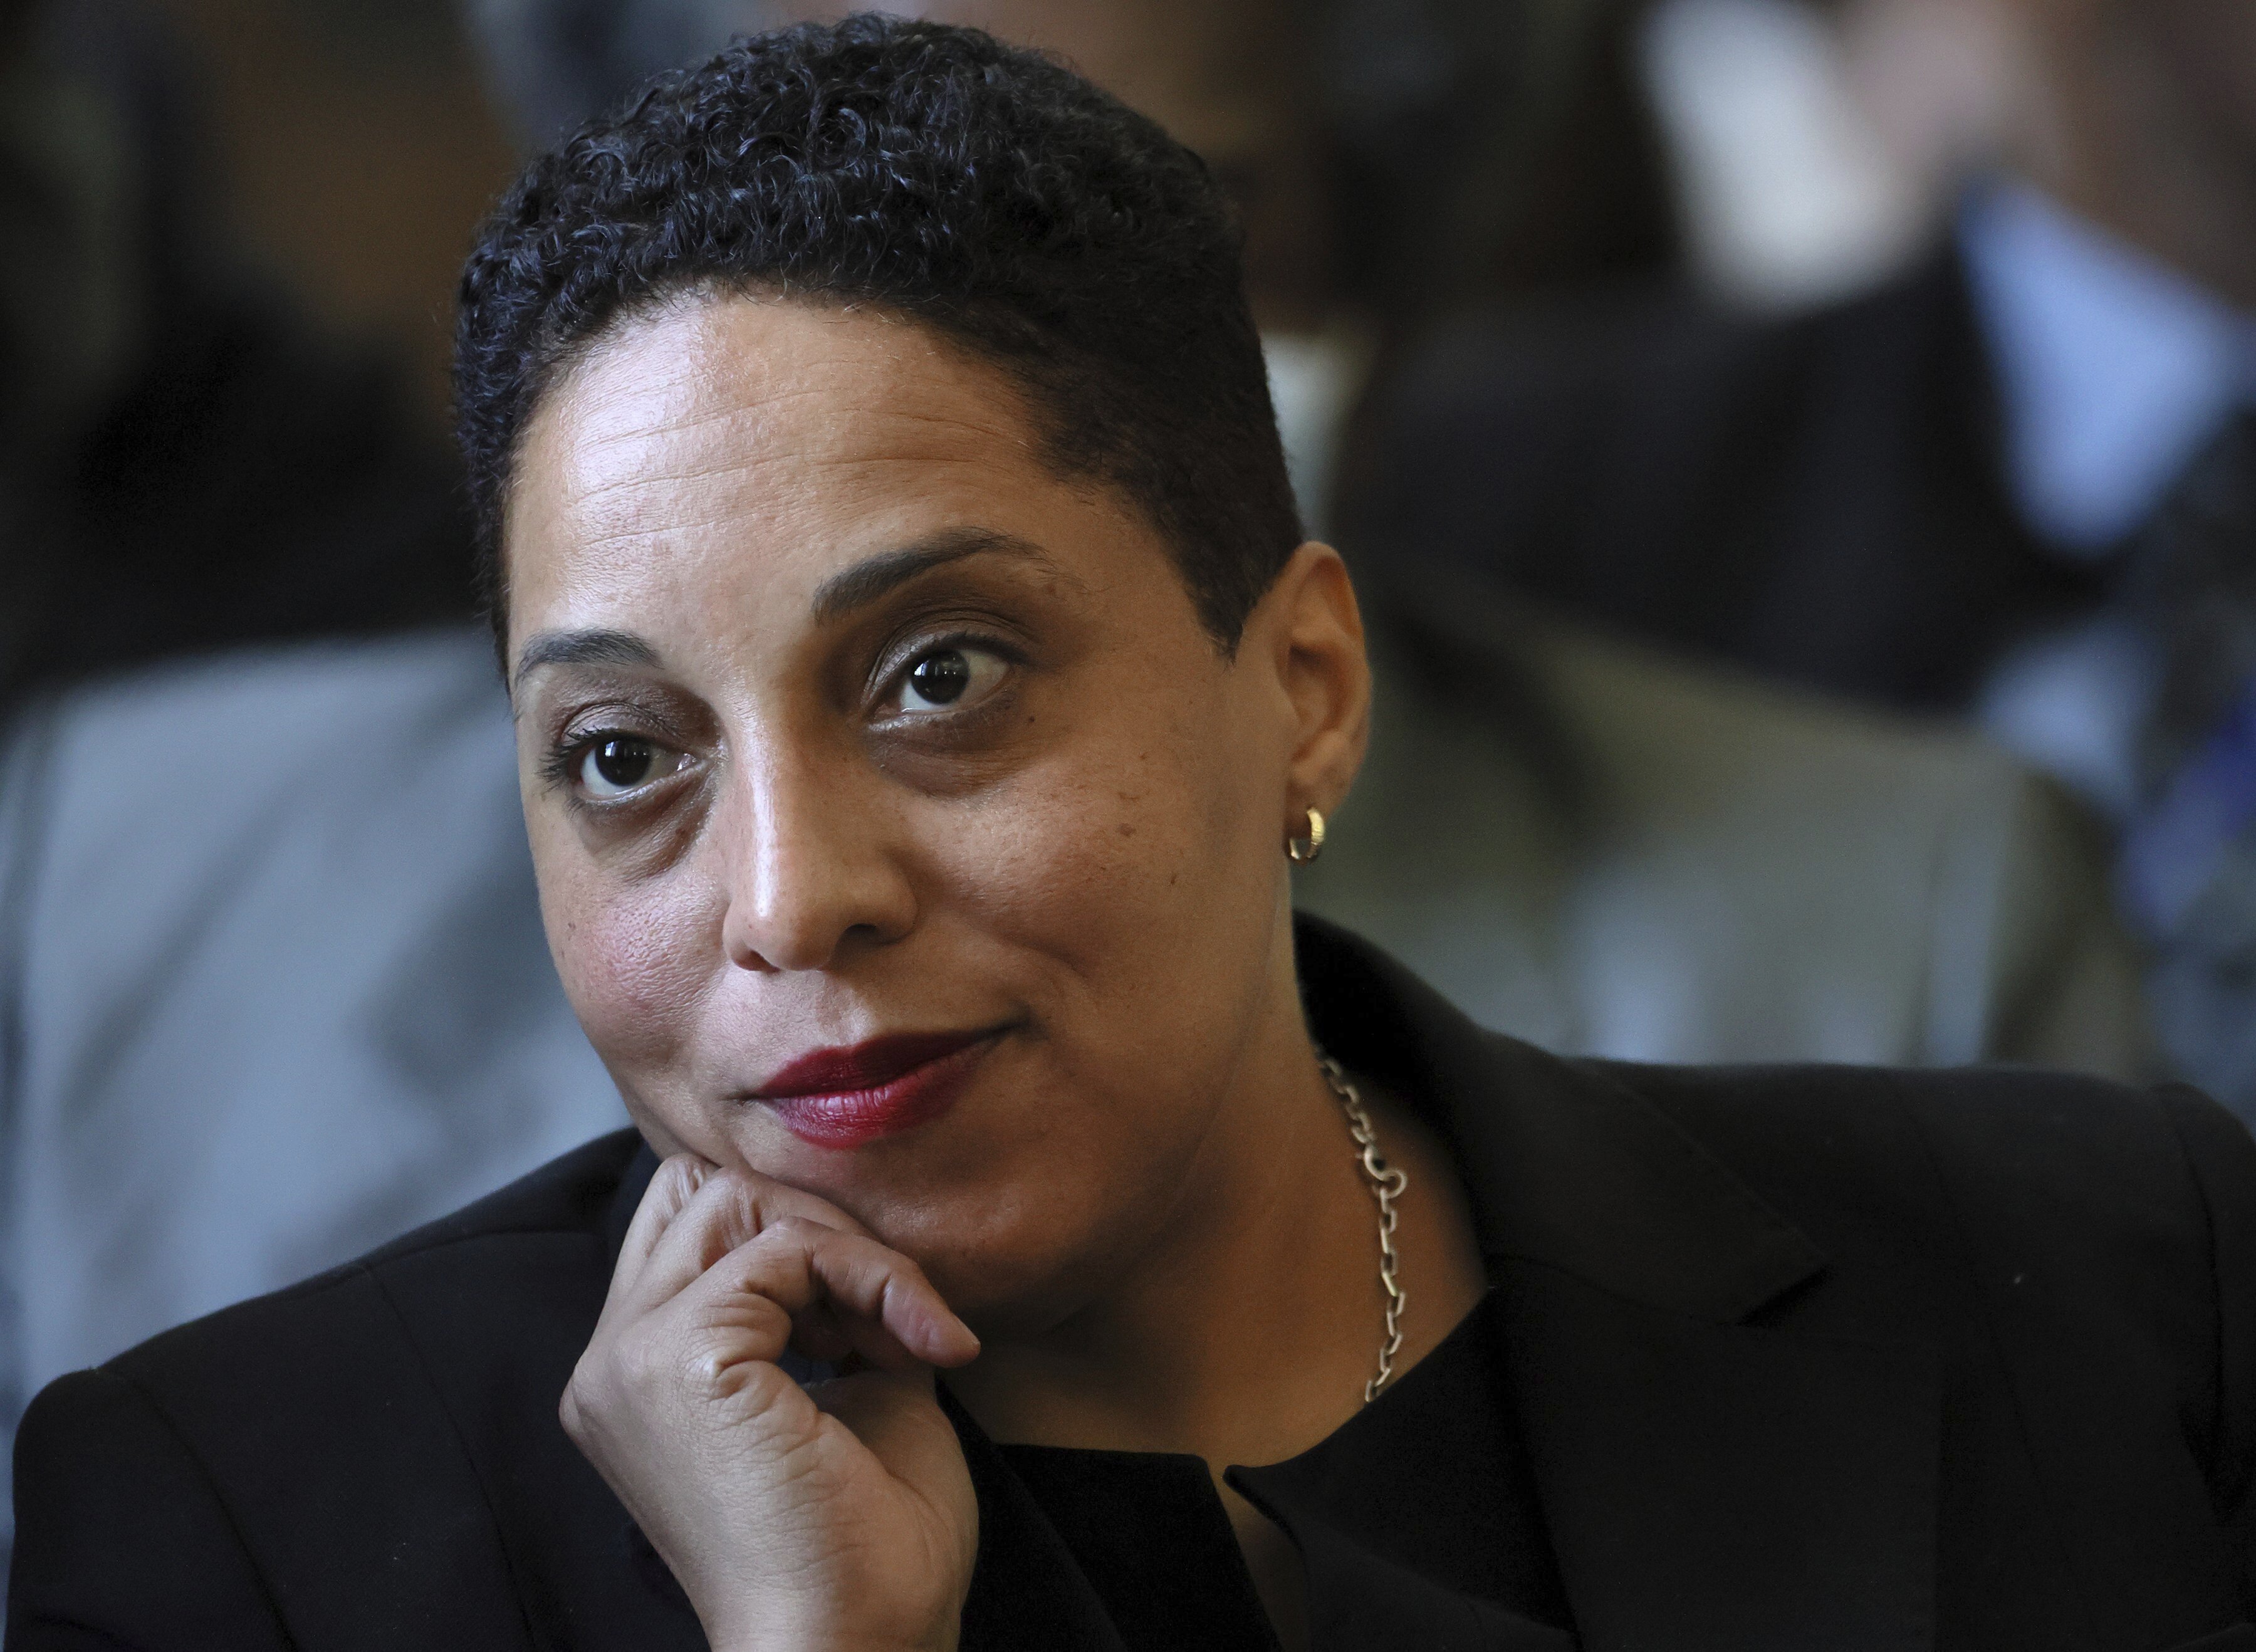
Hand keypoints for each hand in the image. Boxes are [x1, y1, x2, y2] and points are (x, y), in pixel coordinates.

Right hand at [562, 1154, 981, 1651]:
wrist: (866, 1646)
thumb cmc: (870, 1549)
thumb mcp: (851, 1388)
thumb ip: (835, 1301)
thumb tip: (863, 1229)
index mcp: (636, 1377)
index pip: (691, 1222)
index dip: (795, 1240)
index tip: (879, 1326)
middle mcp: (611, 1362)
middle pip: (704, 1192)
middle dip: (817, 1230)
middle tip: (893, 1323)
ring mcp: (631, 1358)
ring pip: (739, 1201)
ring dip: (850, 1252)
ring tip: (905, 1339)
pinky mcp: (680, 1356)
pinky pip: (789, 1246)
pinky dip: (873, 1276)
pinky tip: (919, 1347)